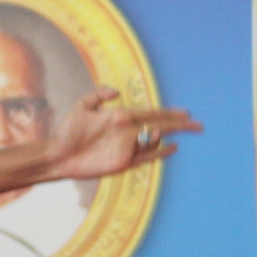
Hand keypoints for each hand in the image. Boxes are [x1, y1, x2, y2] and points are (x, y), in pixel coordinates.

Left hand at [34, 88, 199, 182]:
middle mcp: (128, 132)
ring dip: (161, 136)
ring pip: (153, 141)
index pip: (151, 113)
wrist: (58, 155)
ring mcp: (127, 148)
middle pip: (159, 127)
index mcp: (121, 117)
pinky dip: (159, 153)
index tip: (186, 112)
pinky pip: (146, 158)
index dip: (169, 113)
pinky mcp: (123, 163)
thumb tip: (117, 93)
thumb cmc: (68, 131)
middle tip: (198, 125)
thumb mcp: (82, 106)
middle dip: (179, 126)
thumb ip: (99, 96)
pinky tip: (172, 148)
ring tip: (162, 132)